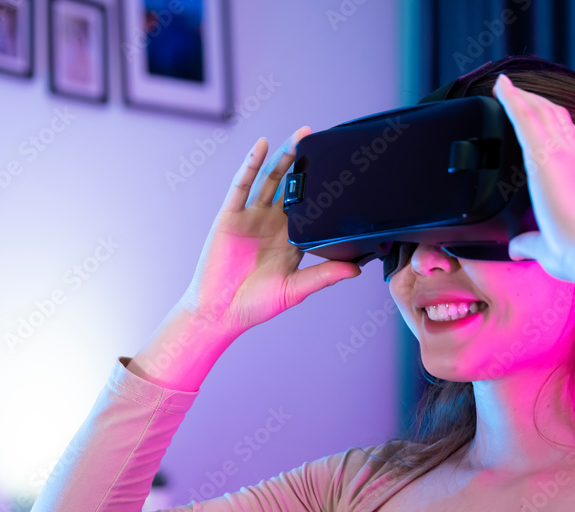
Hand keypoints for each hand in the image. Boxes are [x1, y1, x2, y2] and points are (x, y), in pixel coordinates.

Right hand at [178, 127, 361, 338]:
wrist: (219, 312)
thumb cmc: (255, 305)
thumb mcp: (295, 290)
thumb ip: (323, 276)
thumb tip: (356, 269)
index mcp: (292, 240)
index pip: (314, 209)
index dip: (327, 191)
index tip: (346, 173)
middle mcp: (273, 224)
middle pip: (294, 187)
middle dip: (307, 165)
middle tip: (325, 140)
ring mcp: (252, 217)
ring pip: (271, 180)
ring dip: (284, 157)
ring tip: (301, 136)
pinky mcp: (231, 216)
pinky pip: (242, 185)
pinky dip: (251, 164)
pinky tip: (261, 146)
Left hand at [492, 73, 574, 285]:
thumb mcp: (548, 247)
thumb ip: (529, 242)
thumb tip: (516, 248)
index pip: (570, 143)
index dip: (557, 127)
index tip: (544, 118)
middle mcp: (574, 162)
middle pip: (556, 121)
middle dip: (537, 105)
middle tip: (519, 93)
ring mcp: (560, 156)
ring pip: (540, 114)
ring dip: (523, 97)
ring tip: (506, 86)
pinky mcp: (543, 157)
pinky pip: (524, 119)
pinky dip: (512, 100)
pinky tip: (500, 88)